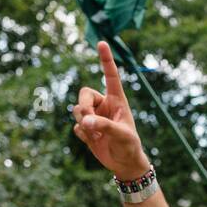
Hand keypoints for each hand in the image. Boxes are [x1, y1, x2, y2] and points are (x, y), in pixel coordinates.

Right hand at [72, 41, 150, 180]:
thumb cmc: (129, 146)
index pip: (110, 76)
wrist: (124, 163)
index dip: (106, 59)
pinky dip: (83, 134)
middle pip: (83, 93)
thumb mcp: (121, 135)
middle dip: (83, 107)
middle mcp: (104, 105)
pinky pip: (77, 126)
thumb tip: (84, 121)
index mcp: (116, 100)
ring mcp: (94, 116)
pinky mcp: (87, 129)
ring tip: (96, 136)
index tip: (102, 42)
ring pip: (77, 110)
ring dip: (83, 122)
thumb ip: (103, 126)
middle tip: (89, 121)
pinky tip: (94, 142)